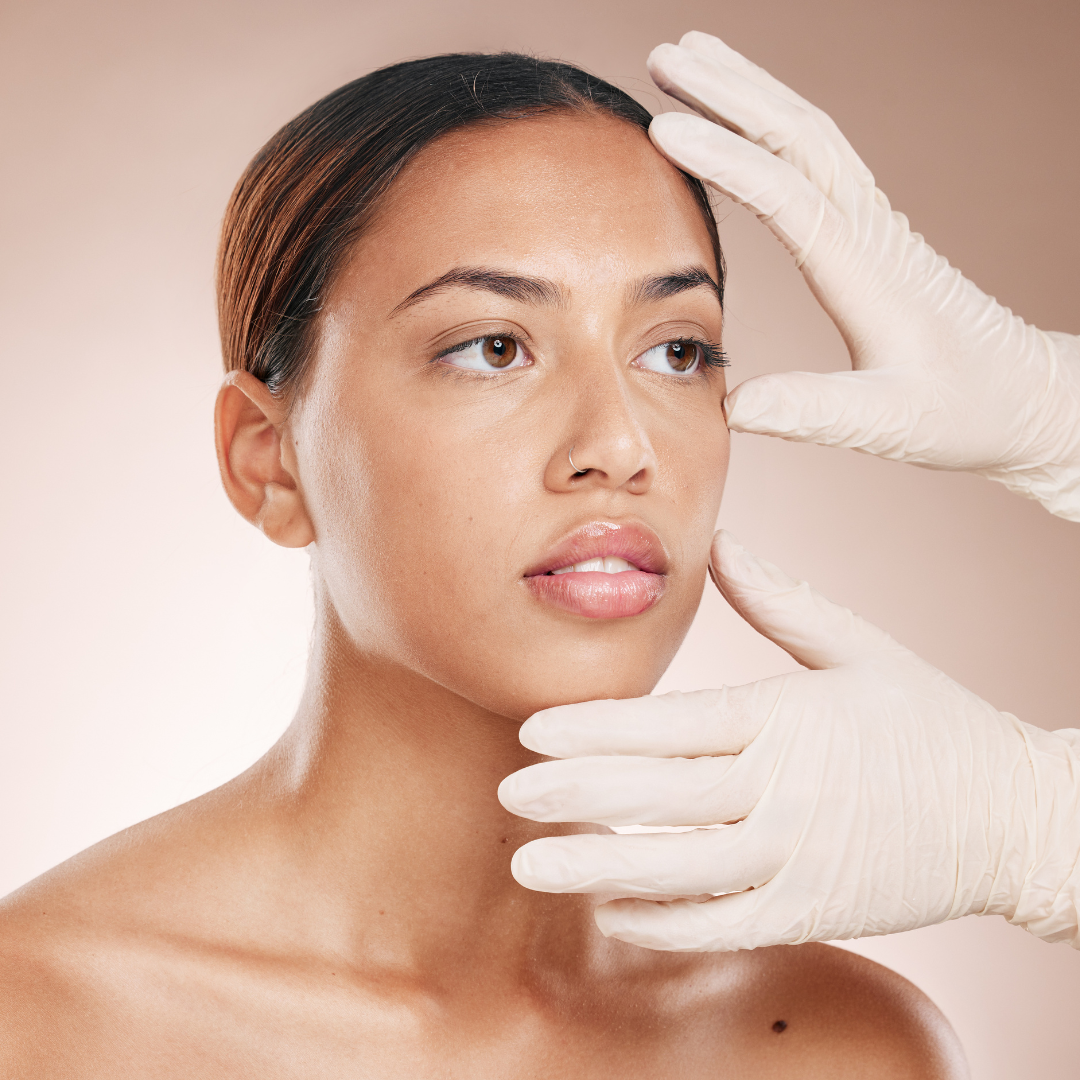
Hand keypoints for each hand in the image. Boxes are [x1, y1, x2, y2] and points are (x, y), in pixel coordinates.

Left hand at [499, 531, 1079, 950]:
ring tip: (529, 865)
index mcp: (788, 717)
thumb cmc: (931, 722)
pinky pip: (721, 922)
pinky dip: (662, 919)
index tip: (533, 731)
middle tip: (506, 793)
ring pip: (679, 868)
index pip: (672, 725)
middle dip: (574, 795)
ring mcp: (797, 858)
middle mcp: (785, 789)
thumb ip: (780, 598)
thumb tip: (721, 540)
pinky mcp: (810, 911)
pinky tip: (608, 907)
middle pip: (659, 795)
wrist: (1015, 817)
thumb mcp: (859, 647)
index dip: (597, 730)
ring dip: (597, 867)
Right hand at [646, 32, 1079, 521]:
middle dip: (729, 90)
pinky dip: (772, 122)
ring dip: (748, 91)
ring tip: (690, 62)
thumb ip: (811, 412)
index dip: (725, 157)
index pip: (787, 192)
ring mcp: (872, 222)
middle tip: (664, 58)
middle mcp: (869, 228)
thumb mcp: (887, 422)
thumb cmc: (962, 408)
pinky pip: (816, 156)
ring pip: (807, 134)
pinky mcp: (870, 230)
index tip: (664, 128)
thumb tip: (736, 405)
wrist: (1024, 395)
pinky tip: (745, 122)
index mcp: (866, 268)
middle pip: (797, 134)